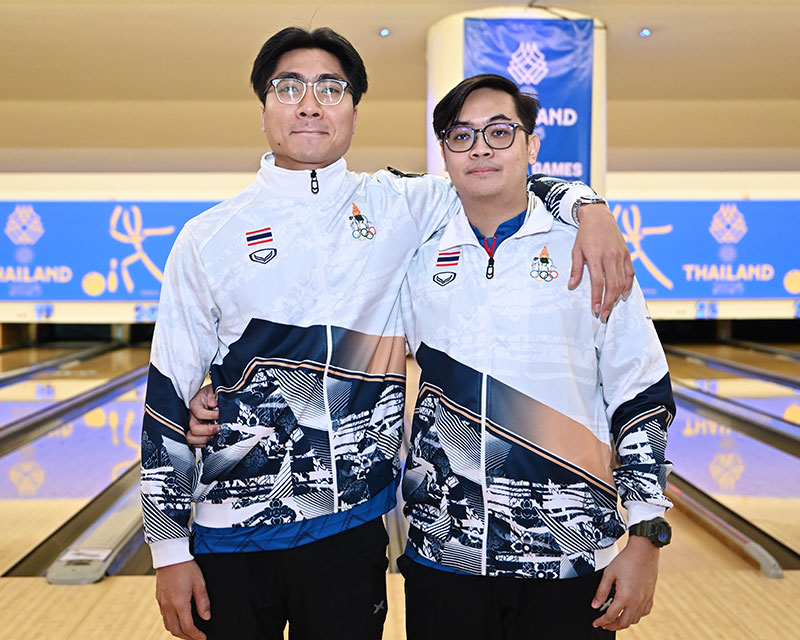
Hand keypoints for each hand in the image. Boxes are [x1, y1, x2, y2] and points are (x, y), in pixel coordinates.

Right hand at [156, 560, 210, 639]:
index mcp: (179, 603)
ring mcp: (161, 603)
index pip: (188, 627)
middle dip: (187, 637)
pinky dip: (172, 623)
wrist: (169, 555)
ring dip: (178, 632)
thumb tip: (206, 617)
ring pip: (168, 625)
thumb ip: (203, 601)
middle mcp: (168, 606)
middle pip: (176, 631)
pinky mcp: (159, 599)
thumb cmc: (186, 566)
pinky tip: (178, 620)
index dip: (196, 635)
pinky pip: (164, 617)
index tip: (203, 638)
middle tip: (197, 638)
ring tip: (189, 632)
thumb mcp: (199, 583)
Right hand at [187, 384, 219, 446]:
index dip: (210, 415)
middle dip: (208, 430)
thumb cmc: (212, 394)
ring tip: (213, 436)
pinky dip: (201, 444)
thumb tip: (212, 403)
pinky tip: (210, 440)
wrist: (212, 397)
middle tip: (218, 428)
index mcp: (194, 404)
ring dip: (204, 439)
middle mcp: (191, 416)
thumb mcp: (213, 389)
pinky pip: (193, 443)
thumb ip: (212, 395)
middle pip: (193, 428)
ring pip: (190, 438)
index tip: (220, 415)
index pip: (198, 412)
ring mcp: (191, 425)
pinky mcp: (194, 433)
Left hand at [570, 203, 633, 321]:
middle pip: (612, 285)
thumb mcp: (576, 251)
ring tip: (611, 306)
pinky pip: (630, 273)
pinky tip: (623, 294)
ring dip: (617, 296)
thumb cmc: (585, 234)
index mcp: (595, 257)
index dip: (597, 298)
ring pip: (622, 281)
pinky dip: (628, 285)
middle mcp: (610, 257)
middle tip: (604, 314)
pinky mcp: (626, 254)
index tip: (595, 309)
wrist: (598, 217)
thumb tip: (571, 286)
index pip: (598, 283)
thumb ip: (575, 270)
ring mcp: (620, 255)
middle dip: (608, 302)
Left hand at [591, 536, 659, 630]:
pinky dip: (636, 615)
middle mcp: (636, 601)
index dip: (601, 621)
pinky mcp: (650, 595)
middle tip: (605, 624)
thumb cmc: (627, 559)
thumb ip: (601, 591)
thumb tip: (595, 604)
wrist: (644, 551)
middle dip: (612, 626)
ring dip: (624, 622)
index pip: (611, 616)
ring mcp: (645, 599)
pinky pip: (645, 612)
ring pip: (635, 619)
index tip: (596, 622)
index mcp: (624, 596)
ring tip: (616, 618)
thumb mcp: (609, 574)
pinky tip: (631, 611)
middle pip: (624, 623)